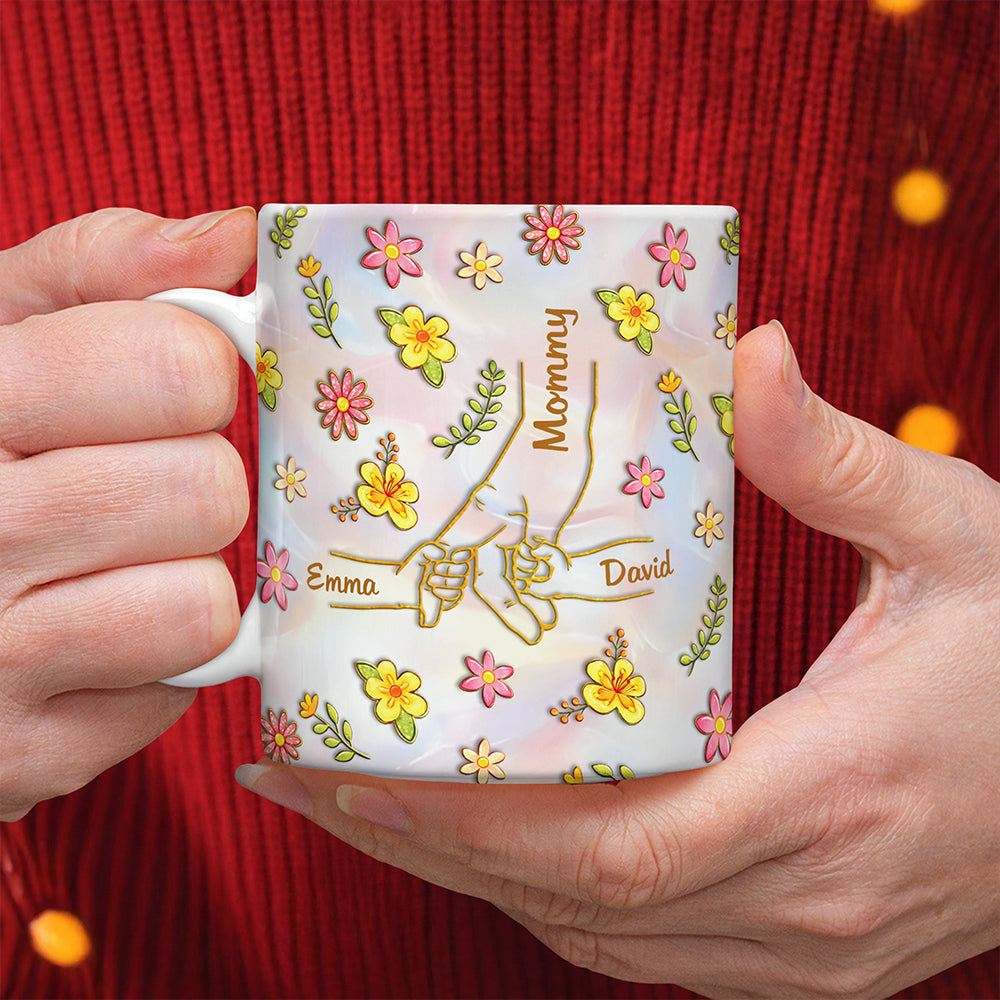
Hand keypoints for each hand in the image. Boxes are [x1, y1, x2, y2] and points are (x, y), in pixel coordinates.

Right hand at [0, 207, 254, 819]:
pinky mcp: (22, 759)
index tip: (176, 384)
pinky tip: (90, 640)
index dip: (203, 372)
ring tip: (112, 565)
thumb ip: (102, 269)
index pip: (179, 368)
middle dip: (197, 483)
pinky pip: (178, 692)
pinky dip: (157, 663)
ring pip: (204, 604)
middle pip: (208, 492)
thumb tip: (236, 237)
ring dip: (185, 579)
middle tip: (136, 484)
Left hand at [236, 321, 998, 996]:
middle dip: (426, 846)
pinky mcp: (812, 955)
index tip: (360, 767)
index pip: (617, 844)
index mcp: (838, 791)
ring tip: (369, 803)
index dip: (477, 821)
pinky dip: (551, 900)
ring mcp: (810, 947)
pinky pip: (647, 946)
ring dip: (472, 877)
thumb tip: (750, 358)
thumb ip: (840, 457)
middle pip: (574, 901)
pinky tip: (492, 846)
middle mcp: (808, 897)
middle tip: (309, 776)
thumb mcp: (961, 537)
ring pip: (598, 936)